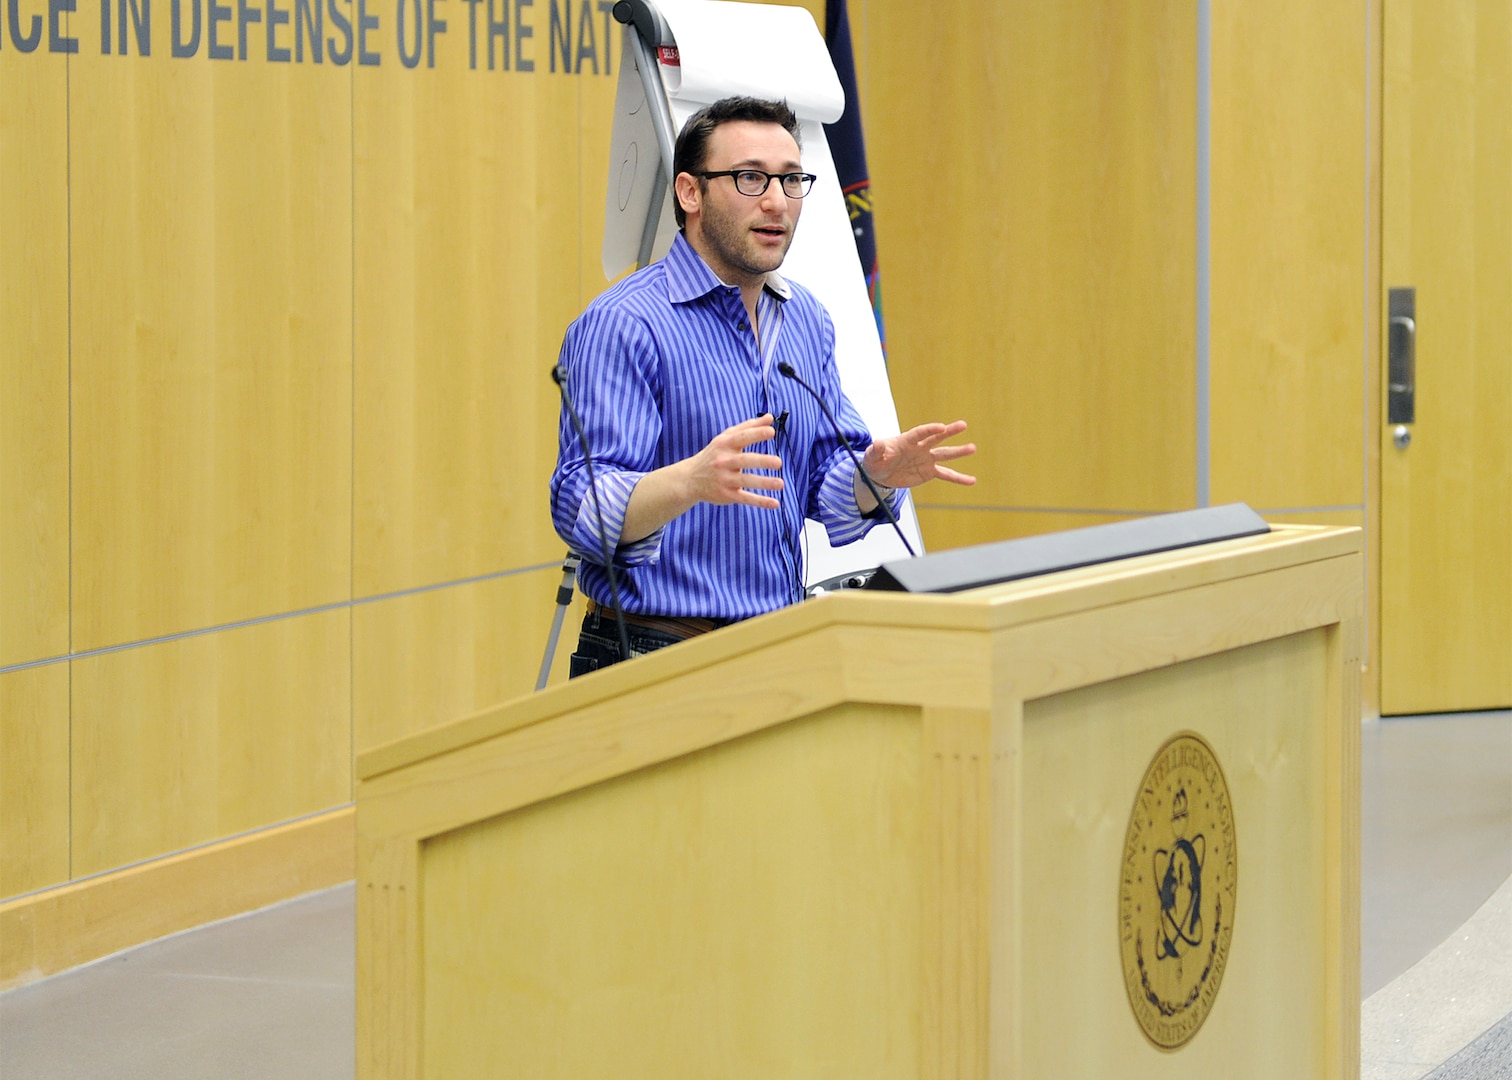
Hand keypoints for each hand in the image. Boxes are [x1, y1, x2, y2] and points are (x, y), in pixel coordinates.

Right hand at [680, 414, 784, 509]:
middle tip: (778, 462)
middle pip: (744, 461)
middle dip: (761, 461)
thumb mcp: (727, 438)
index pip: (741, 438)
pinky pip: (745, 498)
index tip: (771, 431)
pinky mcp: (727, 495)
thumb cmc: (715, 454)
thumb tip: (770, 417)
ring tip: (780, 483)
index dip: (756, 434)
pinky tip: (775, 503)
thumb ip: (749, 427)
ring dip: (763, 483)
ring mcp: (725, 479)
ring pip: (746, 481)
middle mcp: (724, 462)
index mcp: (725, 445)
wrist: (690, 479)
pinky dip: (760, 501)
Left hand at [862, 421, 976, 490]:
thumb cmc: (875, 461)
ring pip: (945, 454)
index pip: (919, 433)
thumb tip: (878, 443)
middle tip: (963, 425)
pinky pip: (946, 475)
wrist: (880, 475)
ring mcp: (926, 459)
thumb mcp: (871, 457)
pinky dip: (959, 478)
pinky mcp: (929, 471)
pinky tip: (971, 480)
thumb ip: (876, 450)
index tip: (941, 426)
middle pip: (936, 438)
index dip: (930, 430)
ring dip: (958, 451)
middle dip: (949, 431)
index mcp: (906, 440)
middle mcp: (919, 447)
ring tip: (973, 448)